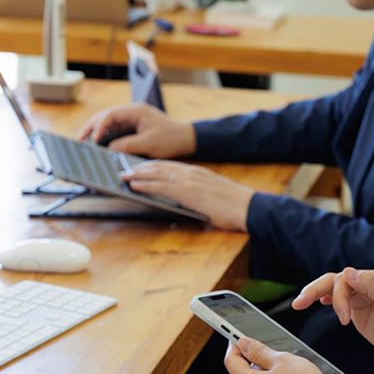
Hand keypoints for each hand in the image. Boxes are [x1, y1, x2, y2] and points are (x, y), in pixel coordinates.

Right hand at [77, 103, 195, 157]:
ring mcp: (133, 119)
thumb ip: (128, 145)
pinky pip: (115, 129)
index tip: (93, 139)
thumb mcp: (150, 144)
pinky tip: (97, 143)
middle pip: (106, 115)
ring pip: (109, 122)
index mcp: (137, 111)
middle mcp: (133, 112)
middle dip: (92, 126)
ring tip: (83, 141)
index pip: (111, 114)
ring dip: (96, 130)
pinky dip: (104, 135)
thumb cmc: (172, 139)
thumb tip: (109, 149)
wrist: (187, 139)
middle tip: (79, 138)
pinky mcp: (134, 127)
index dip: (99, 126)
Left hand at [121, 161, 252, 229]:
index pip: (170, 165)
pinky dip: (145, 184)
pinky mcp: (188, 192)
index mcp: (198, 172)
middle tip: (125, 169)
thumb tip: (185, 204)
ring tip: (124, 176)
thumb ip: (197, 196)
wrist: (249, 208)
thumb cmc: (235, 207)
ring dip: (138, 174)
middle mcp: (192, 172)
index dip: (153, 165)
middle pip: (160, 165)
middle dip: (140, 167)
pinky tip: (134, 186)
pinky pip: (161, 186)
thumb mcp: (213, 197)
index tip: (140, 166)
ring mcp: (190, 180)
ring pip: (157, 172)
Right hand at [293, 268, 373, 356]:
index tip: (343, 317)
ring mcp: (362, 296)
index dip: (339, 295)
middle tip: (301, 302)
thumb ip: (372, 285)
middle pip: (335, 280)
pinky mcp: (358, 309)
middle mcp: (369, 284)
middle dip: (316, 290)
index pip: (347, 278)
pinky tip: (317, 301)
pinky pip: (337, 298)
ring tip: (300, 304)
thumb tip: (348, 272)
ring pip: (333, 288)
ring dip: (316, 294)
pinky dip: (325, 298)